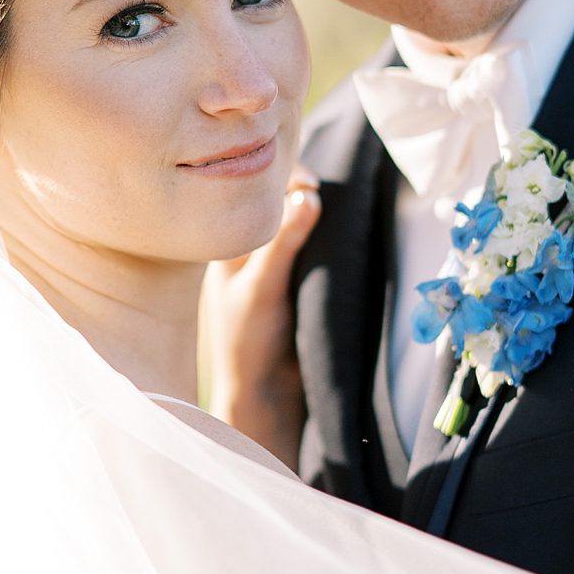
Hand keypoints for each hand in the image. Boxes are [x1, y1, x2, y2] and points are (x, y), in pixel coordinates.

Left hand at [202, 168, 321, 467]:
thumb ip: (282, 244)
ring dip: (323, 214)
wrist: (267, 393)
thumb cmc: (249, 343)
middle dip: (306, 191)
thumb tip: (309, 195)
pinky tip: (344, 232)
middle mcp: (253, 248)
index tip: (310, 186)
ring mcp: (279, 263)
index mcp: (229, 245)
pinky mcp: (303, 280)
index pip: (255, 194)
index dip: (282, 181)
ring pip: (304, 222)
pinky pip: (319, 246)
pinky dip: (332, 236)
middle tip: (324, 194)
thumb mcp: (262, 289)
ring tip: (337, 210)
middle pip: (282, 201)